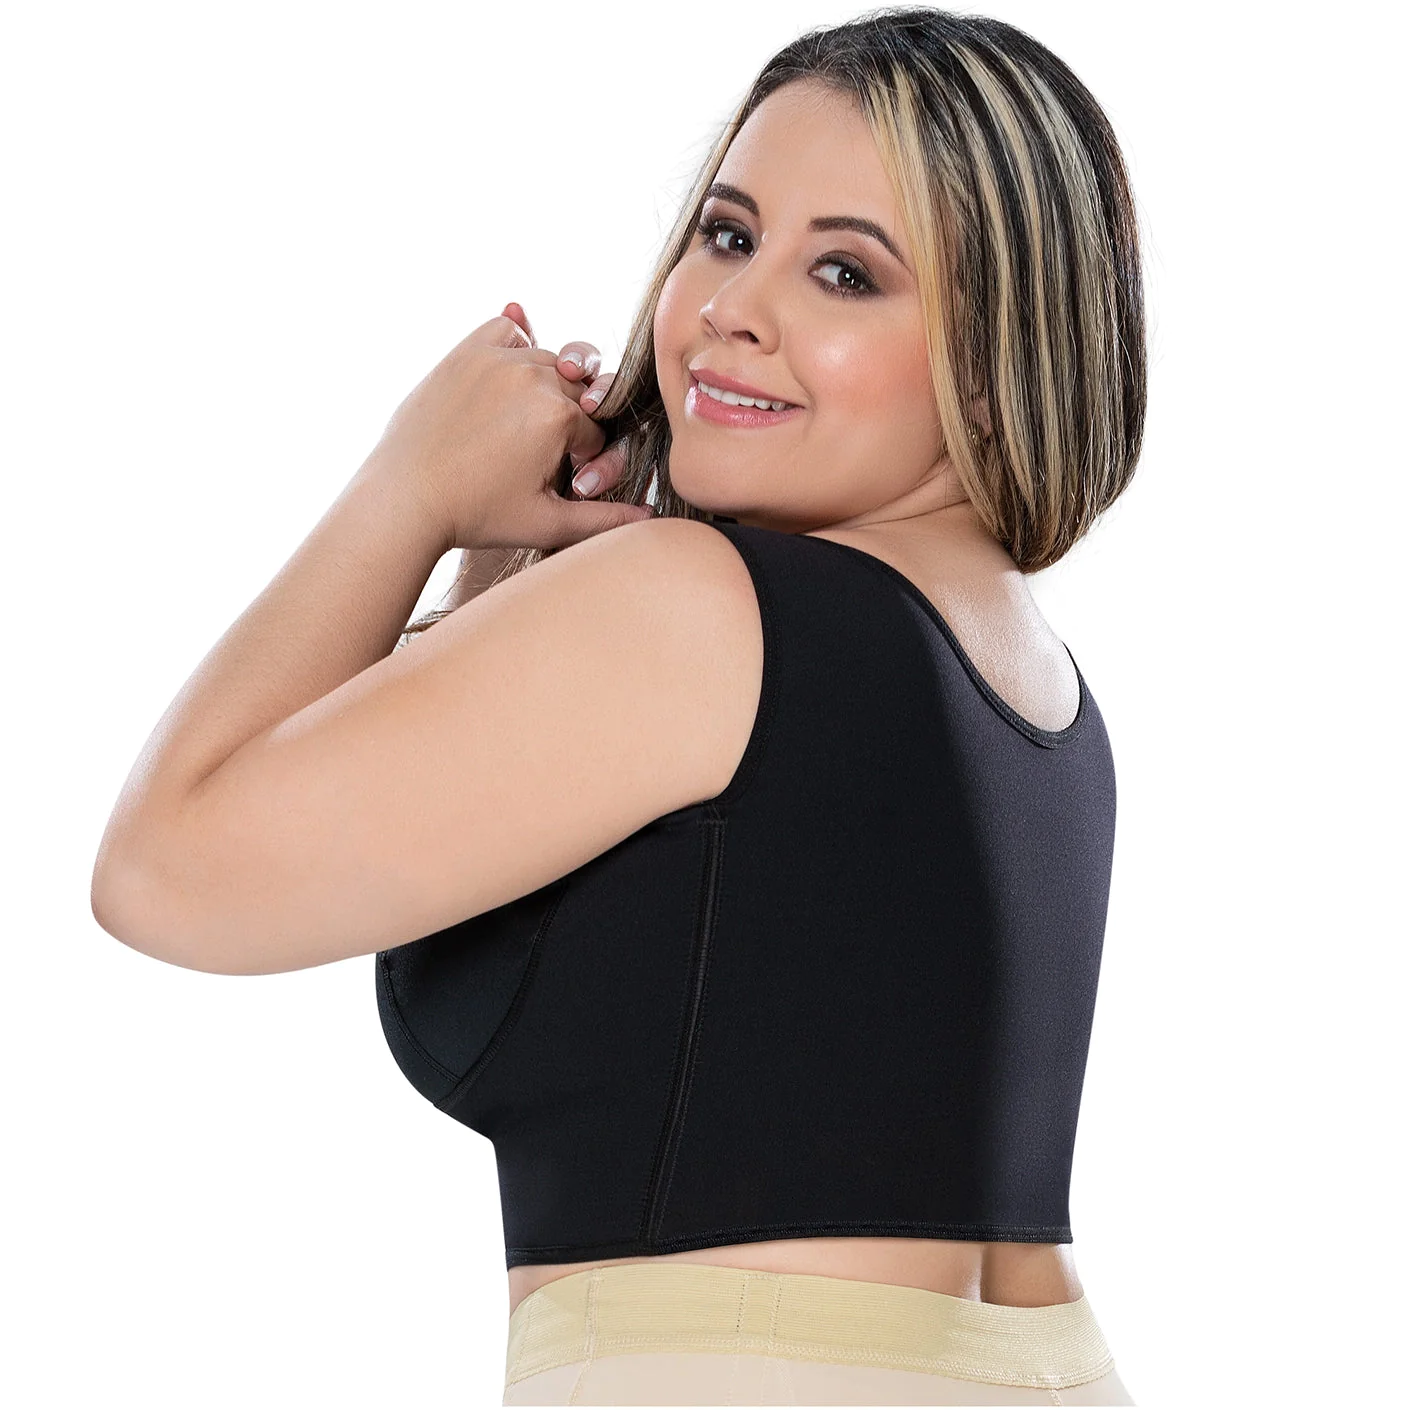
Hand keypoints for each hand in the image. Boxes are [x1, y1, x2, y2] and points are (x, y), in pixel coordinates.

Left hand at [360, 301, 653, 551]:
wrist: (404, 497)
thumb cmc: (475, 514)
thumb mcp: (547, 523)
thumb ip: (604, 518)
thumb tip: (651, 519)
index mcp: (559, 415)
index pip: (596, 432)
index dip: (584, 461)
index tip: (561, 482)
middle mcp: (532, 376)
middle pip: (576, 394)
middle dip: (567, 424)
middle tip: (540, 457)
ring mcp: (497, 359)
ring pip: (548, 364)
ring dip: (545, 390)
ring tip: (521, 428)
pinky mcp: (465, 352)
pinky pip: (506, 332)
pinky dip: (515, 347)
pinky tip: (510, 378)